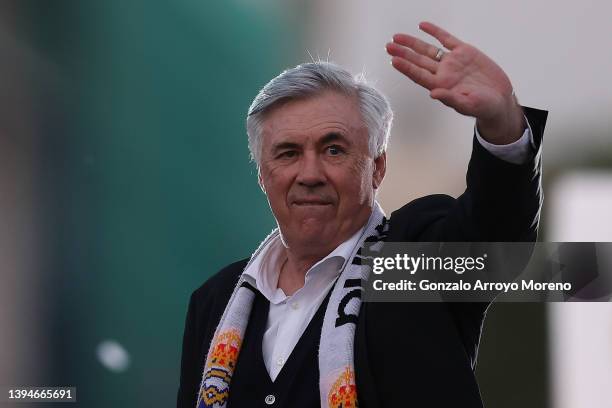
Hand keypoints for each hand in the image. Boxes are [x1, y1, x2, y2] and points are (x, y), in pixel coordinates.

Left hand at [386, 21, 524, 143]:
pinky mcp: (465, 52)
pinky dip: (435, 32)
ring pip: (428, 50)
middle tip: (389, 46)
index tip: (393, 60)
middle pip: (418, 61)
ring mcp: (452, 62)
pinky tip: (422, 26)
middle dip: (403, 53)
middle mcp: (443, 73)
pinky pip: (446, 39)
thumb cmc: (483, 107)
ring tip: (397, 37)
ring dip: (413, 43)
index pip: (419, 75)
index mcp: (441, 86)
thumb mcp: (467, 105)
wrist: (500, 99)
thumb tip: (433, 94)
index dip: (406, 68)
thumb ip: (450, 99)